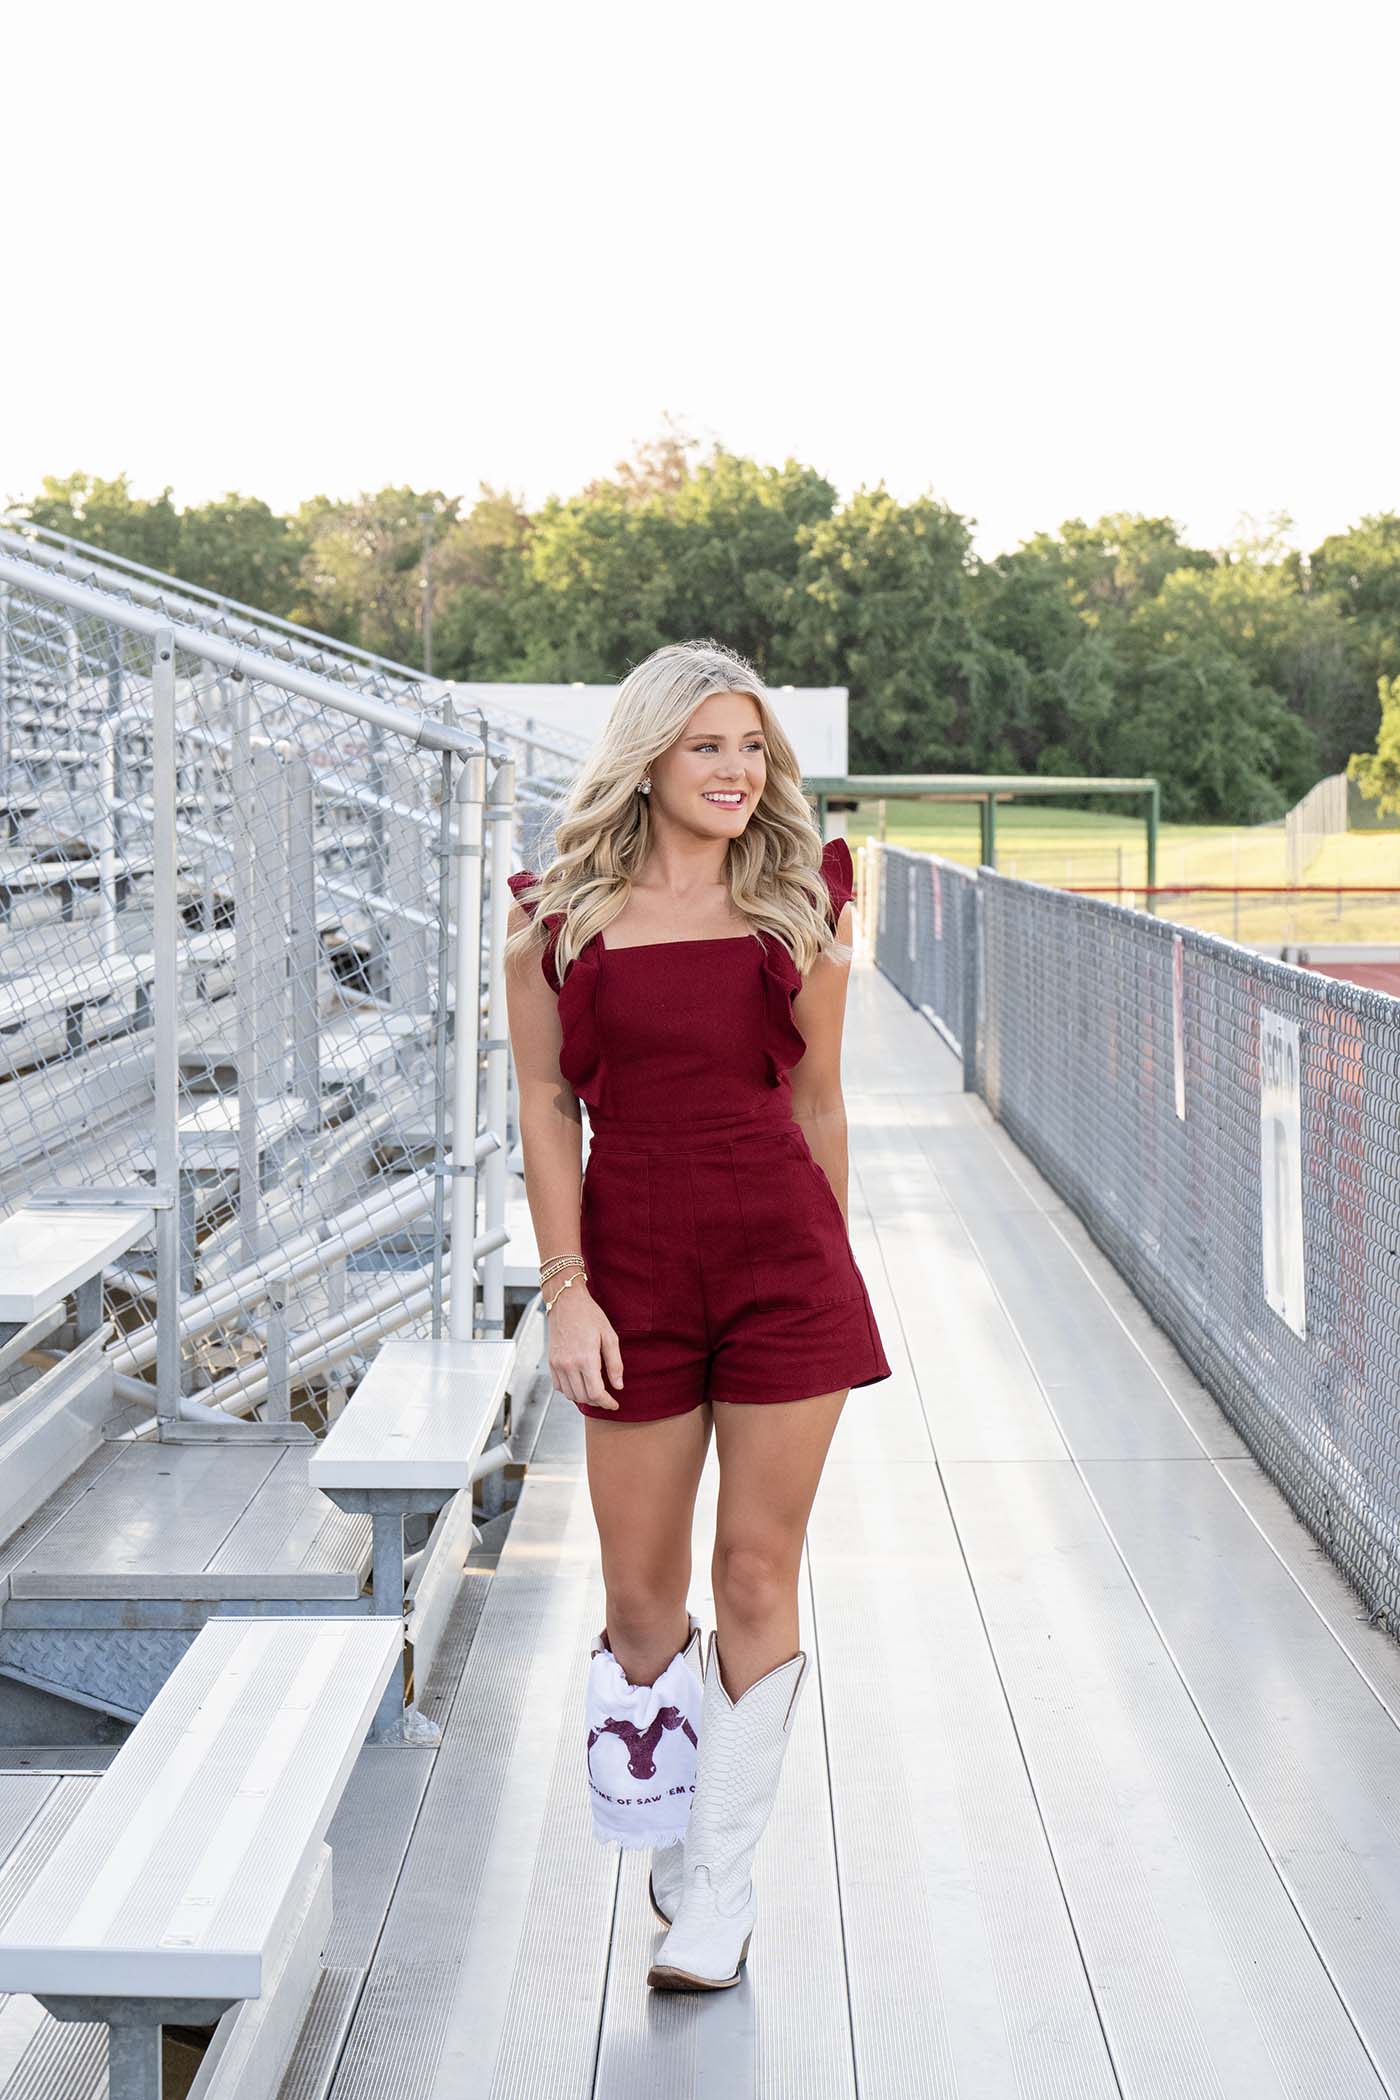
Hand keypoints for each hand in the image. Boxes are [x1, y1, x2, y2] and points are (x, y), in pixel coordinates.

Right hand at [546, 1282, 624, 1411]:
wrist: (566, 1302)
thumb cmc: (589, 1315)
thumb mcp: (609, 1336)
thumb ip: (615, 1364)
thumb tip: (618, 1386)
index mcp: (586, 1358)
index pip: (596, 1393)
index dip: (607, 1403)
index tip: (614, 1404)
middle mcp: (569, 1364)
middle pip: (583, 1397)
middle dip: (597, 1401)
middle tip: (607, 1397)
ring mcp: (557, 1364)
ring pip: (570, 1394)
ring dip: (583, 1397)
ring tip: (594, 1390)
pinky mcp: (551, 1362)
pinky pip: (559, 1387)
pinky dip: (570, 1390)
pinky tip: (580, 1383)